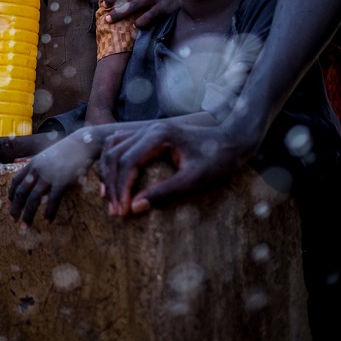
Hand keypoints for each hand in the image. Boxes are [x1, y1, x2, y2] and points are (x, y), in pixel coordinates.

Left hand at [8, 129, 100, 225]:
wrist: (82, 144)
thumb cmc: (64, 149)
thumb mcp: (44, 153)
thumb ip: (32, 161)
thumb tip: (18, 162)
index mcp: (32, 164)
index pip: (16, 181)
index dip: (11, 194)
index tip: (10, 204)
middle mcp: (37, 170)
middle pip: (21, 192)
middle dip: (15, 208)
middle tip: (13, 220)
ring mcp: (49, 176)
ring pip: (33, 198)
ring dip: (28, 214)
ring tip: (25, 226)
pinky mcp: (62, 182)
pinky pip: (52, 200)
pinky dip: (49, 212)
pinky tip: (48, 221)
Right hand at [99, 119, 260, 216]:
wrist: (233, 141)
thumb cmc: (218, 160)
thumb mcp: (194, 180)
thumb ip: (164, 193)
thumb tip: (135, 208)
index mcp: (158, 136)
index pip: (127, 162)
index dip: (121, 188)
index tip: (122, 211)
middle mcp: (148, 129)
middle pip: (115, 155)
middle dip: (111, 184)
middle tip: (114, 211)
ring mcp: (147, 130)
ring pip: (113, 148)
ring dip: (107, 172)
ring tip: (108, 198)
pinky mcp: (149, 135)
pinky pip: (120, 145)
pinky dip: (112, 162)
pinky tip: (113, 180)